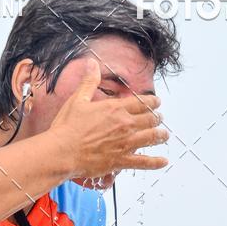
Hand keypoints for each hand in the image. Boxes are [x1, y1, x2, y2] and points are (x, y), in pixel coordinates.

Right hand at [51, 58, 168, 180]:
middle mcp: (125, 124)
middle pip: (150, 119)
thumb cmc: (67, 126)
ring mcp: (125, 143)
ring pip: (151, 138)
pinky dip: (156, 162)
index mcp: (115, 108)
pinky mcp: (122, 161)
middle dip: (157, 118)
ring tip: (164, 136)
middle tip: (159, 118)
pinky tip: (163, 161)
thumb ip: (89, 81)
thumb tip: (92, 63)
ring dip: (160, 136)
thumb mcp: (78, 99)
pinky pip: (144, 162)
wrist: (62, 151)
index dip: (152, 102)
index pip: (141, 103)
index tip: (157, 102)